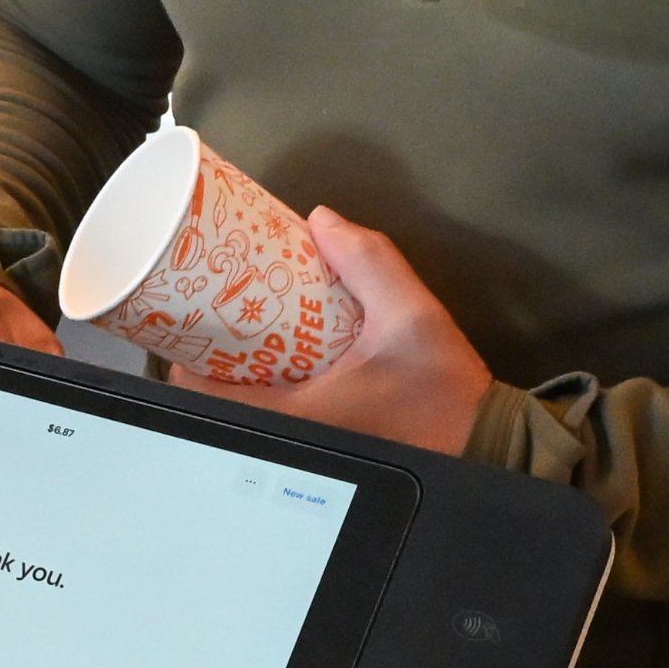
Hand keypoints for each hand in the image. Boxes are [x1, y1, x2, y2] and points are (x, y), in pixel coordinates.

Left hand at [189, 207, 493, 454]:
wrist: (482, 442)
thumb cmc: (446, 394)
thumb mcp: (412, 315)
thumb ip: (369, 263)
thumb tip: (323, 221)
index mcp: (294, 415)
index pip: (204, 395)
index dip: (186, 359)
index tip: (189, 326)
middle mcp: (291, 436)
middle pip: (219, 400)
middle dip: (212, 358)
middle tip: (217, 317)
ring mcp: (307, 446)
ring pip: (248, 409)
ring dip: (240, 373)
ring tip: (248, 332)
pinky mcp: (329, 443)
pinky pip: (279, 413)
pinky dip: (271, 386)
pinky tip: (286, 357)